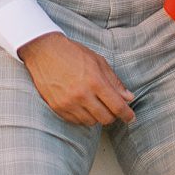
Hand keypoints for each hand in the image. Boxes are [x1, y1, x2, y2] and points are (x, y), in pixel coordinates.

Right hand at [19, 31, 135, 125]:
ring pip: (91, 122)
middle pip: (106, 118)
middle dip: (112, 115)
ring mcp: (68, 103)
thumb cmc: (73, 54)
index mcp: (95, 81)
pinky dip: (83, 117)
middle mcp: (82, 95)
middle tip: (112, 108)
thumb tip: (129, 98)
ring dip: (97, 116)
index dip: (127, 114)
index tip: (130, 117)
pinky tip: (83, 106)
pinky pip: (76, 122)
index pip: (117, 106)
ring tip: (95, 104)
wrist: (44, 52)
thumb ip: (114, 81)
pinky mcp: (57, 108)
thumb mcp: (98, 61)